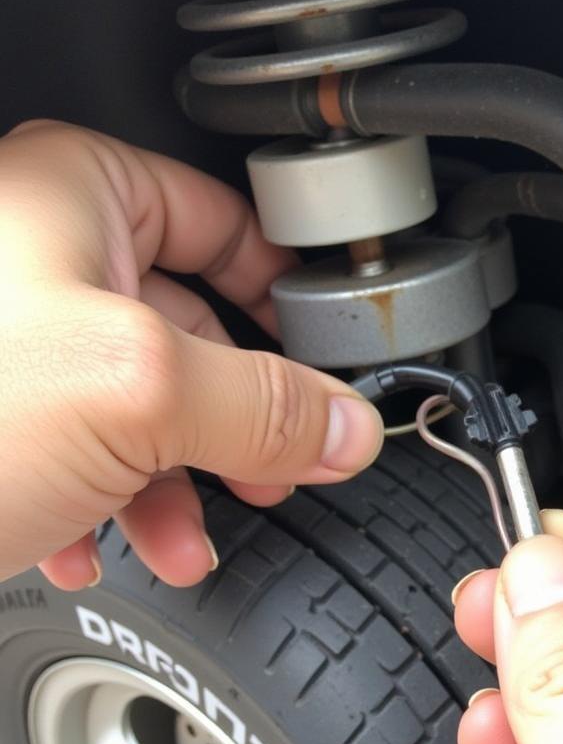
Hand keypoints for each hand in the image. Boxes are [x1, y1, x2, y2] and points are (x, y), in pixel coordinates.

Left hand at [0, 121, 382, 589]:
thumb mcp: (137, 395)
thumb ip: (268, 407)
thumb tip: (348, 425)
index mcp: (74, 198)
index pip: (228, 224)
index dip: (288, 300)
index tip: (328, 366)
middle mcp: (42, 262)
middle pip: (195, 329)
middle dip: (236, 422)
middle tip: (272, 468)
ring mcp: (17, 346)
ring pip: (144, 406)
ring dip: (178, 485)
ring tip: (185, 537)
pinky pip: (85, 452)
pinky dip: (111, 506)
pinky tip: (103, 544)